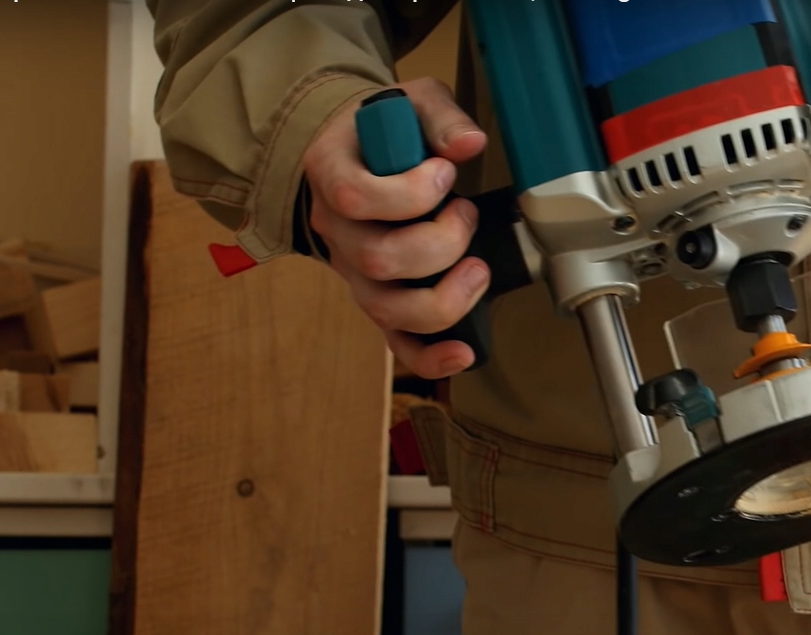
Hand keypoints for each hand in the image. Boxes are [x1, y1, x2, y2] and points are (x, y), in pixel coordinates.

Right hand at [302, 77, 489, 377]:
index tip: (445, 173)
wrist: (357, 154)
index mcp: (332, 174)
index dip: (409, 193)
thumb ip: (440, 118)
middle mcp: (336, 230)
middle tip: (465, 213)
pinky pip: (395, 341)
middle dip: (439, 243)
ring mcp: (354, 271)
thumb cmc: (385, 131)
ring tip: (477, 269)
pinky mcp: (378, 298)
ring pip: (387, 308)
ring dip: (444, 297)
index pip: (354, 197)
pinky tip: (464, 352)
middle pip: (378, 259)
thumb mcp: (411, 103)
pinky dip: (429, 355)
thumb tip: (469, 144)